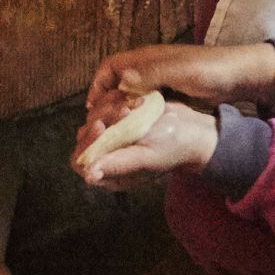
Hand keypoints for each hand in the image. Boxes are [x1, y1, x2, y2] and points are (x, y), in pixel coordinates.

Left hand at [69, 96, 219, 188]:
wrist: (193, 129)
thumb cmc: (173, 146)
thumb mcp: (146, 156)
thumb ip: (118, 164)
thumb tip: (89, 176)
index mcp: (111, 173)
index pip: (81, 161)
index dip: (87, 143)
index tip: (102, 125)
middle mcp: (107, 156)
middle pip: (85, 135)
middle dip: (103, 119)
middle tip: (125, 110)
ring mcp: (112, 137)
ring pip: (93, 117)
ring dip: (109, 107)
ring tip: (132, 105)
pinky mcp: (118, 121)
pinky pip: (104, 107)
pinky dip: (114, 100)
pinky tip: (132, 99)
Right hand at [88, 42, 274, 111]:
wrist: (240, 76)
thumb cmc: (211, 70)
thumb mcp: (181, 72)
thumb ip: (152, 73)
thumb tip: (121, 78)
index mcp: (148, 58)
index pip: (111, 66)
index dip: (98, 83)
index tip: (93, 105)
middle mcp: (150, 68)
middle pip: (117, 82)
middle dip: (106, 100)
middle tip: (101, 123)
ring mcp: (160, 81)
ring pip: (131, 95)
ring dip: (121, 109)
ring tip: (114, 130)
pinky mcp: (171, 93)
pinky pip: (146, 103)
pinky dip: (137, 114)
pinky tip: (137, 129)